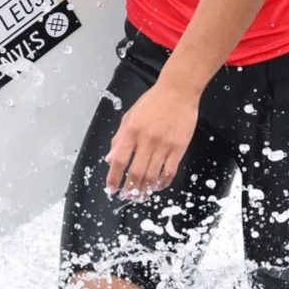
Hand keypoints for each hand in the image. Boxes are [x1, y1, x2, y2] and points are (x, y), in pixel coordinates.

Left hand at [104, 76, 200, 198]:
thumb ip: (119, 138)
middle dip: (129, 189)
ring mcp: (164, 145)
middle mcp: (147, 140)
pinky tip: (157, 186)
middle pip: (136, 172)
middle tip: (127, 197)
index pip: (119, 160)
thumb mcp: (130, 116)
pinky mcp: (179, 148)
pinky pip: (170, 171)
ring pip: (152, 175)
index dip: (114, 177)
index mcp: (132, 131)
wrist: (178, 91)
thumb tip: (109, 159)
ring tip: (140, 196)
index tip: (111, 189)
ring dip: (145, 189)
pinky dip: (163, 182)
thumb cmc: (153, 102)